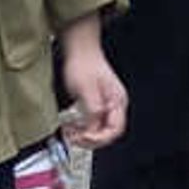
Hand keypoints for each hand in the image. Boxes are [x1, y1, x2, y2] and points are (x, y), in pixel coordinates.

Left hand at [56, 19, 127, 146]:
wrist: (79, 49)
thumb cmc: (83, 64)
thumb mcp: (86, 89)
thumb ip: (92, 110)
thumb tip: (93, 129)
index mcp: (117, 101)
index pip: (115, 130)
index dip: (99, 138)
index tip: (83, 137)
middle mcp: (115, 104)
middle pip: (109, 133)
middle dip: (91, 139)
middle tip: (73, 137)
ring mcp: (107, 104)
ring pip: (100, 130)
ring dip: (85, 136)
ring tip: (70, 133)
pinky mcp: (98, 104)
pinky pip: (94, 123)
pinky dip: (83, 129)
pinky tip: (73, 127)